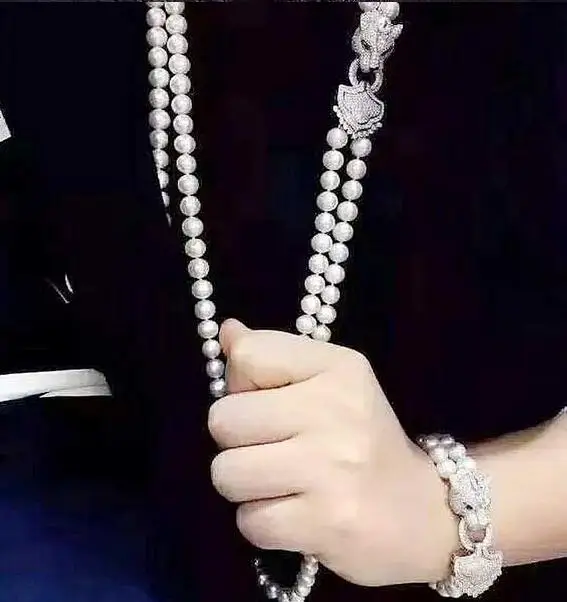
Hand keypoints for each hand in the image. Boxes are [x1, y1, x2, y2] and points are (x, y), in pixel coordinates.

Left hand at [208, 320, 454, 586]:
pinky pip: (249, 522)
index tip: (273, 405)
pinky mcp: (326, 522)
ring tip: (283, 484)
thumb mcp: (330, 381)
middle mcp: (336, 409)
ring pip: (226, 473)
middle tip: (275, 450)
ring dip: (246, 486)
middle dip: (237, 442)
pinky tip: (295, 513)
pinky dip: (262, 523)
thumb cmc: (363, 440)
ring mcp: (331, 467)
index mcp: (338, 367)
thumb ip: (274, 354)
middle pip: (223, 419)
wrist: (423, 513)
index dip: (244, 386)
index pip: (247, 356)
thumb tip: (227, 330)